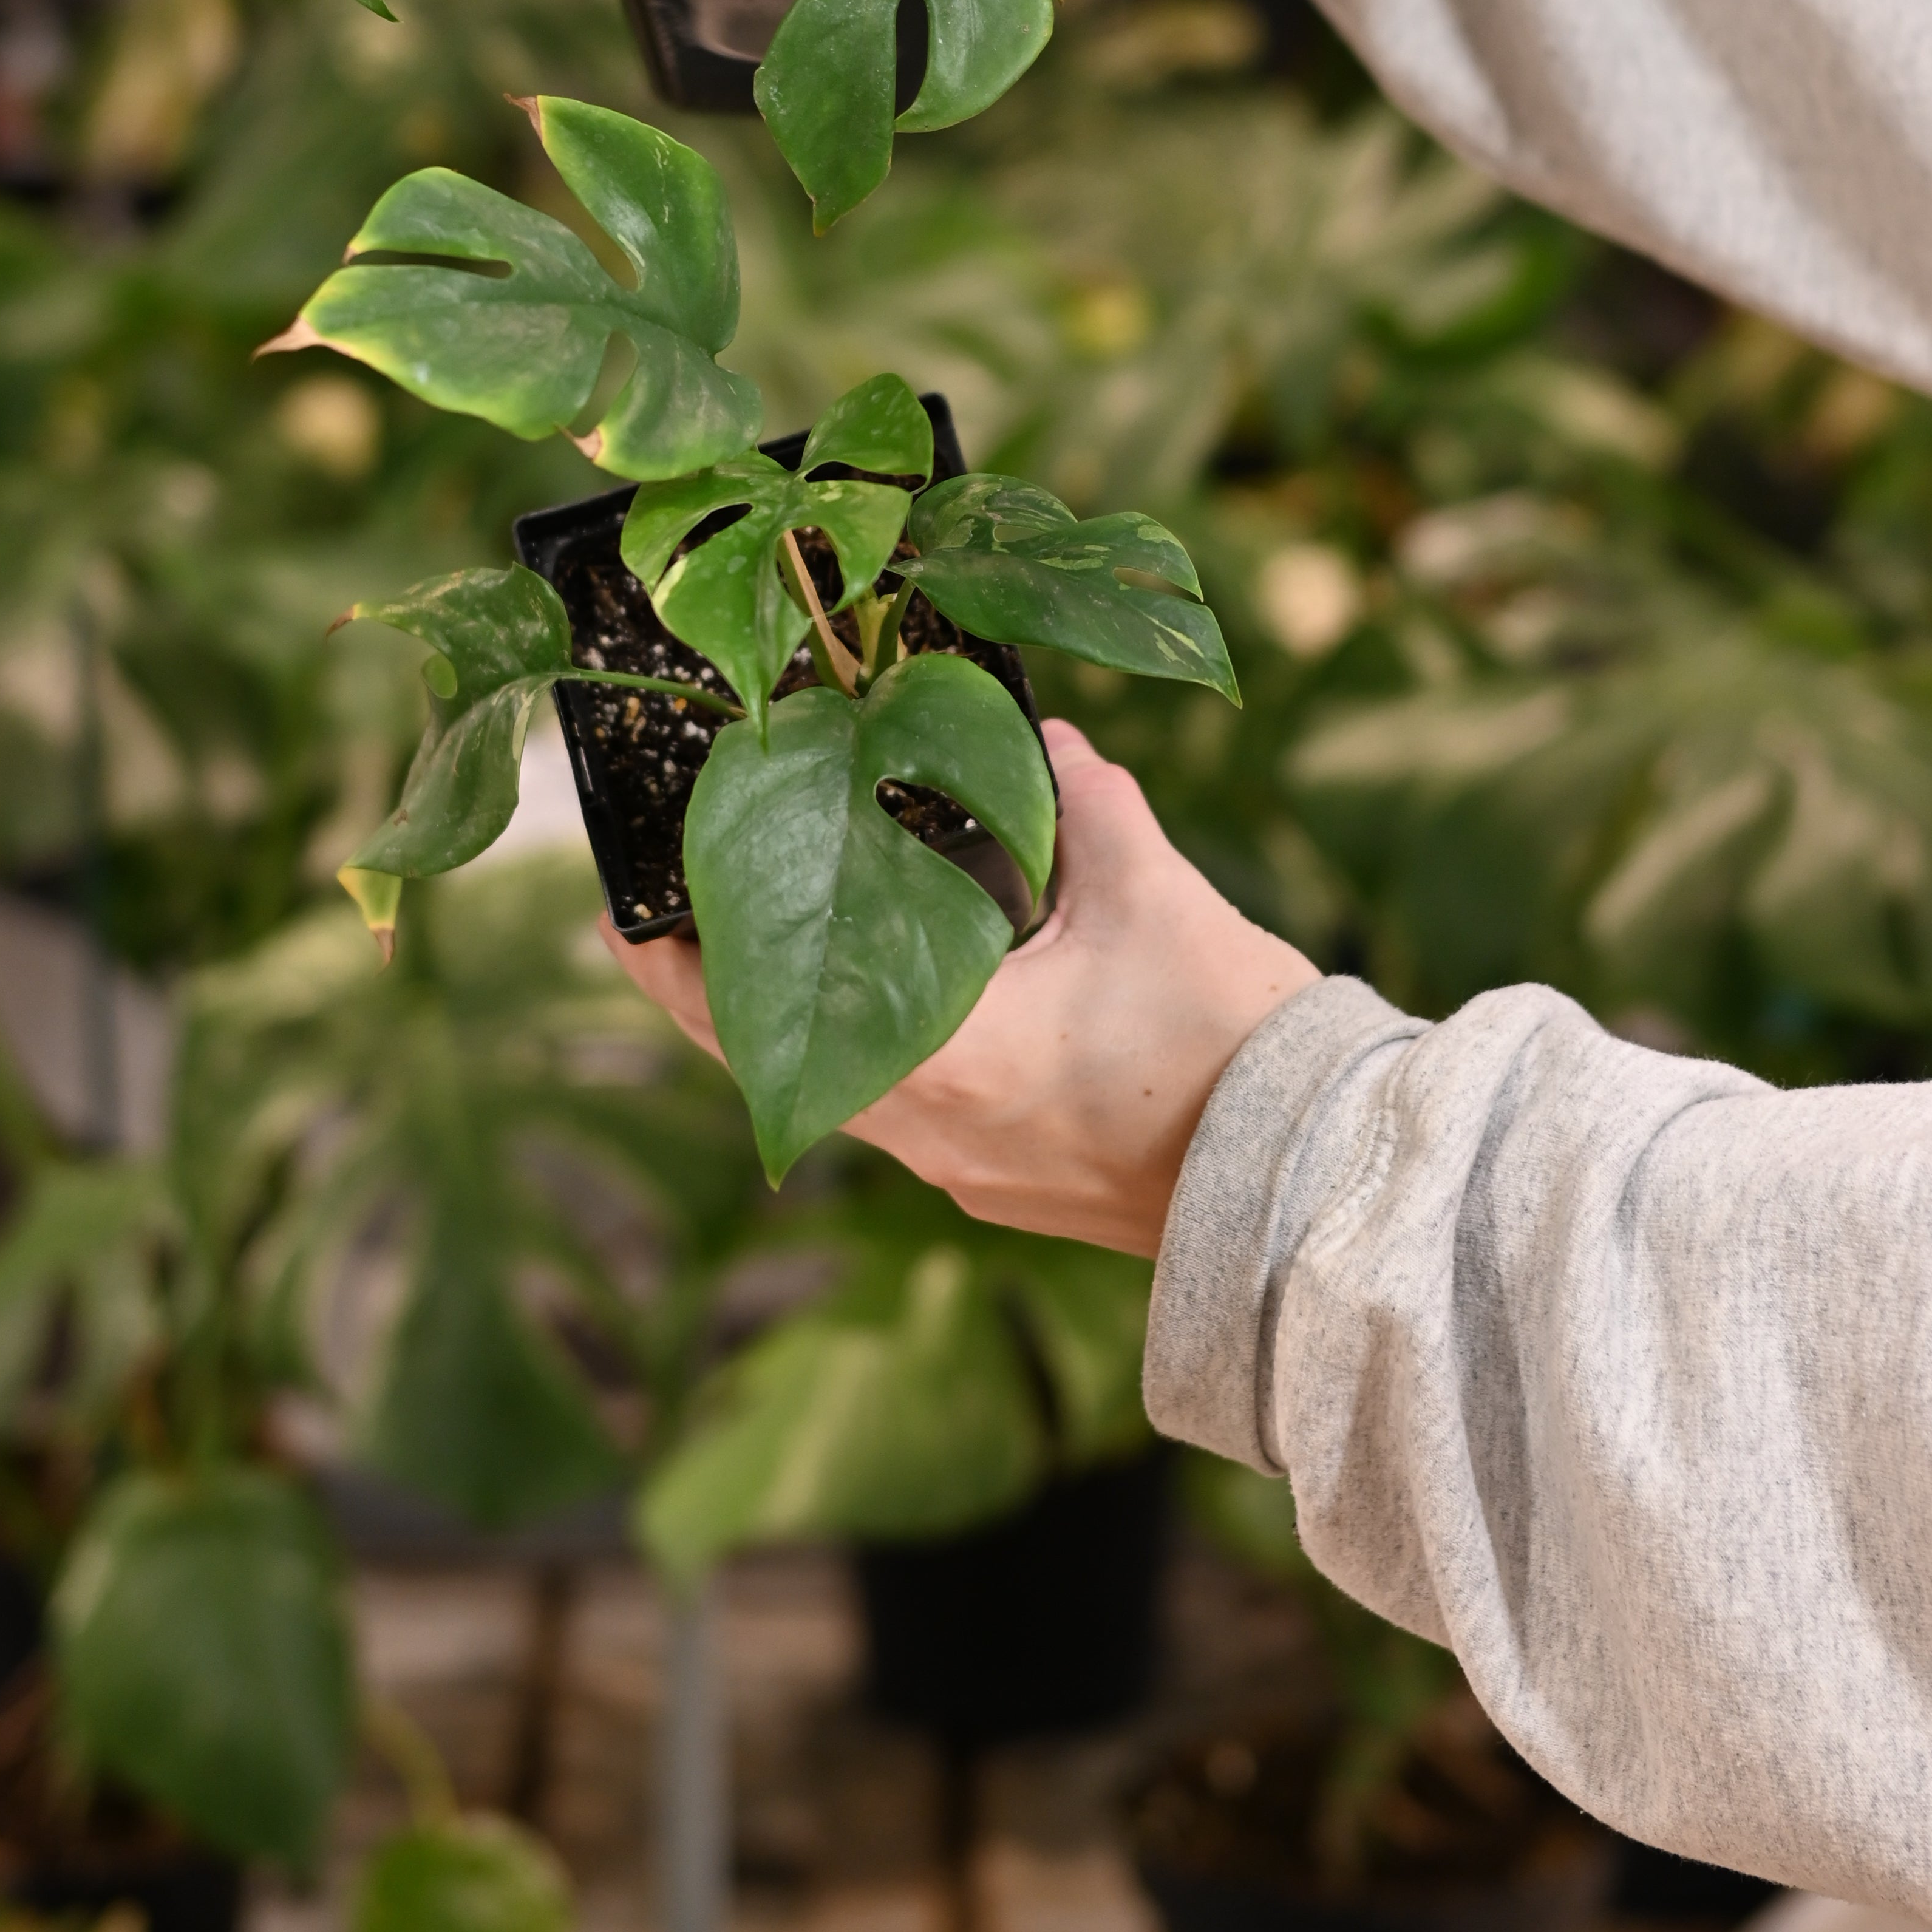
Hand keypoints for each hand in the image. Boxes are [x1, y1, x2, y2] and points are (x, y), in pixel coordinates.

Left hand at [599, 720, 1318, 1256]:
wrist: (1310, 1183)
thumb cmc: (1226, 1044)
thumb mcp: (1150, 892)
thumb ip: (1085, 801)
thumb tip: (1052, 743)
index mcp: (939, 1061)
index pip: (757, 1020)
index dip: (675, 969)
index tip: (621, 917)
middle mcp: (931, 1134)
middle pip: (783, 1062)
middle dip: (729, 987)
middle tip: (682, 917)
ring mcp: (968, 1173)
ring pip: (849, 1090)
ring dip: (813, 1019)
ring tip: (793, 940)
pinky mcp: (1010, 1188)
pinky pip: (914, 1111)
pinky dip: (887, 1047)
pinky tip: (913, 991)